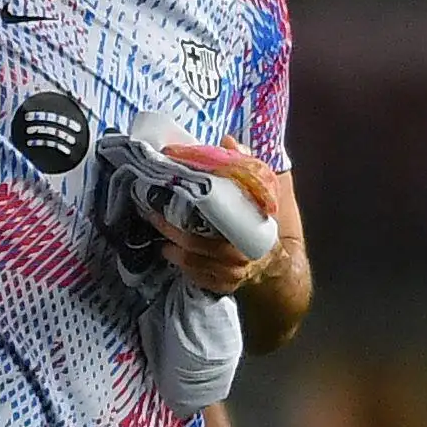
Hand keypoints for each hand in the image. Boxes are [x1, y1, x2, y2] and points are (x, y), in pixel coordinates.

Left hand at [150, 137, 283, 295]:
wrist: (276, 265)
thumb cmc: (264, 223)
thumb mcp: (264, 193)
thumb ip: (248, 166)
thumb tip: (228, 140)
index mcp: (249, 229)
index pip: (216, 216)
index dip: (191, 204)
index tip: (172, 189)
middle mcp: (238, 255)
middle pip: (194, 243)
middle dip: (169, 228)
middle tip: (151, 211)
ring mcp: (229, 274)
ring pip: (191, 261)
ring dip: (170, 246)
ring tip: (155, 230)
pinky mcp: (220, 286)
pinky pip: (194, 276)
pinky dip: (180, 263)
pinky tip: (168, 249)